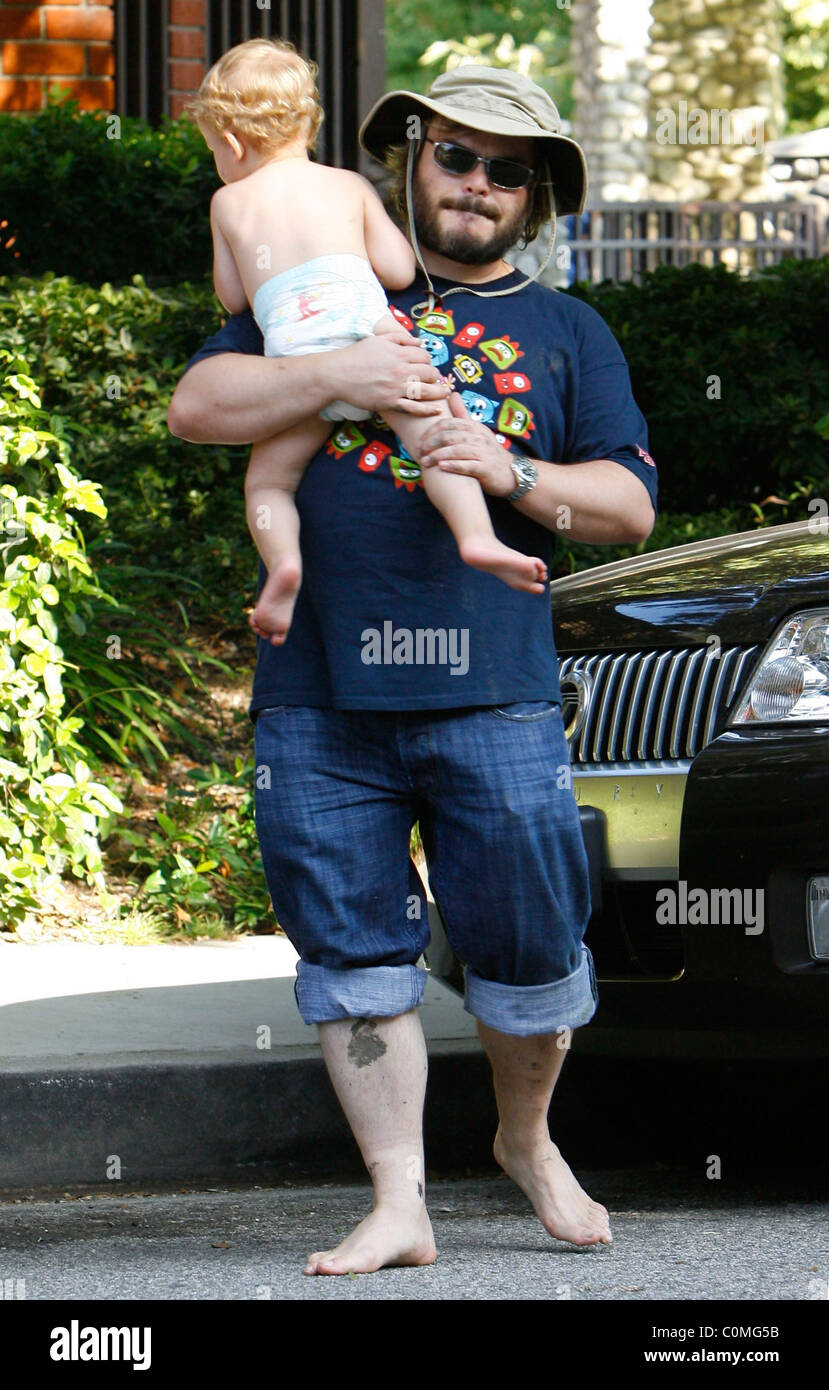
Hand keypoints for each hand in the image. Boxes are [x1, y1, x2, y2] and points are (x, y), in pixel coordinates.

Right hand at [330, 331, 450, 416]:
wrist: (337, 374)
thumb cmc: (356, 355)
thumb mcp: (378, 340)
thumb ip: (401, 339)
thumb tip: (420, 342)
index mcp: (399, 353)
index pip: (424, 356)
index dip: (427, 360)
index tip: (425, 365)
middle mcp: (400, 370)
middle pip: (429, 372)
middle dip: (433, 375)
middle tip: (433, 379)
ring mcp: (396, 388)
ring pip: (426, 391)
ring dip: (438, 392)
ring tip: (443, 393)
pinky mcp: (390, 402)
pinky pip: (414, 408)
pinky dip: (427, 410)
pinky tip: (436, 410)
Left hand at [418, 391, 515, 496]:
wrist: (510, 473)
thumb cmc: (488, 452)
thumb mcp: (477, 430)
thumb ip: (463, 414)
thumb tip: (452, 393)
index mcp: (474, 427)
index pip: (449, 423)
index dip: (431, 431)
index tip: (419, 440)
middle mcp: (479, 437)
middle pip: (450, 435)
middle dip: (431, 443)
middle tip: (419, 451)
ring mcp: (483, 453)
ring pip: (457, 450)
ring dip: (438, 455)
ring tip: (425, 462)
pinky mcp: (486, 468)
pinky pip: (468, 466)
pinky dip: (454, 465)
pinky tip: (441, 467)